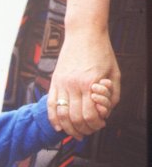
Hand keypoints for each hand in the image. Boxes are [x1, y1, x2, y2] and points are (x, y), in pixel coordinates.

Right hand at [47, 0, 119, 139]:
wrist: (84, 33)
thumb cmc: (102, 52)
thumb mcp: (115, 73)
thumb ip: (113, 95)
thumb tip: (106, 113)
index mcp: (89, 83)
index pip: (89, 114)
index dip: (96, 124)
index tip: (101, 124)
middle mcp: (73, 85)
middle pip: (74, 118)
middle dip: (83, 129)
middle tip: (89, 131)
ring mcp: (61, 83)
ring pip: (61, 114)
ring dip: (68, 128)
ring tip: (74, 133)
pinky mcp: (54, 81)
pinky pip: (50, 105)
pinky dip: (54, 119)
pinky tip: (59, 127)